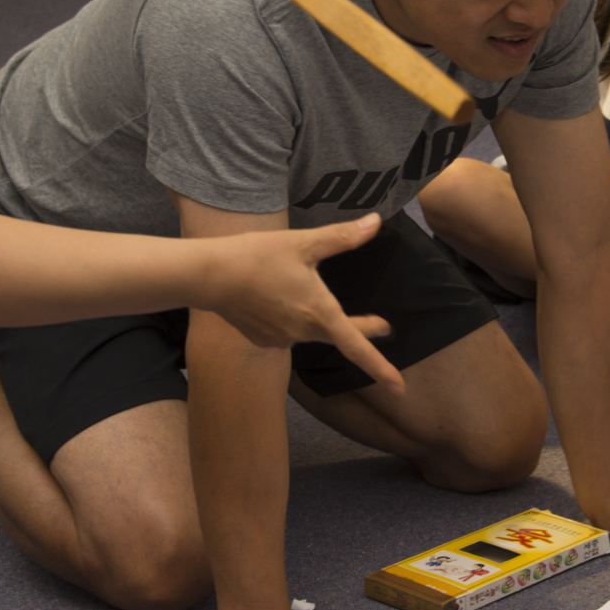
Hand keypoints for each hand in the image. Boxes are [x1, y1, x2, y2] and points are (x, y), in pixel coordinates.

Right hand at [199, 215, 401, 390]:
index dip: (379, 368)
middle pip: (339, 334)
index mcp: (319, 311)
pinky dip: (287, 316)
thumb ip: (342, 237)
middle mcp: (302, 331)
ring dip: (313, 314)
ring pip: (309, 328)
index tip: (399, 387)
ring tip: (292, 284)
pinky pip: (286, 330)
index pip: (355, 346)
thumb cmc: (258, 256)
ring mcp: (282, 339)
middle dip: (360, 329)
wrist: (210, 276)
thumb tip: (375, 222)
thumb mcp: (303, 242)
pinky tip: (272, 297)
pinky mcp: (264, 340)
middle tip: (381, 325)